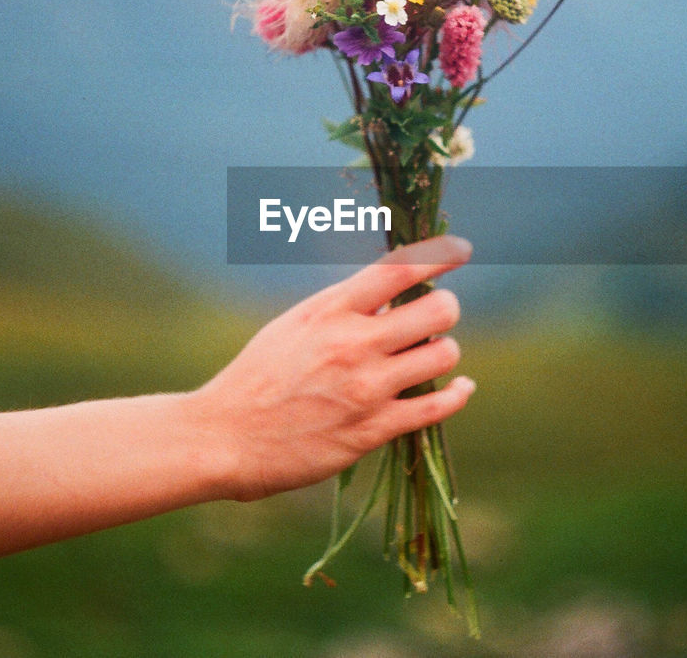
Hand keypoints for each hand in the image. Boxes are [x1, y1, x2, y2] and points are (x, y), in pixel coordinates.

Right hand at [191, 235, 474, 501]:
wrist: (224, 438)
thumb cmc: (257, 377)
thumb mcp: (295, 326)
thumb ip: (343, 310)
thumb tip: (392, 297)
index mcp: (330, 310)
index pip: (399, 269)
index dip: (439, 254)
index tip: (462, 249)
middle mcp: (353, 344)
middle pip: (438, 310)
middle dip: (445, 309)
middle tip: (436, 317)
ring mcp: (367, 388)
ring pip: (444, 354)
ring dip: (443, 352)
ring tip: (429, 356)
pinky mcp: (373, 430)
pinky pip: (438, 406)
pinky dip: (457, 393)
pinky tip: (460, 387)